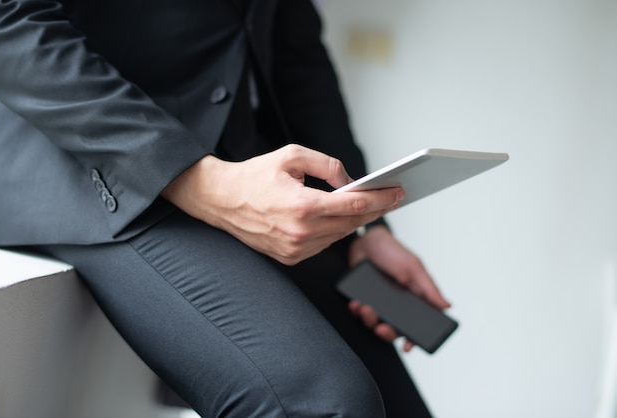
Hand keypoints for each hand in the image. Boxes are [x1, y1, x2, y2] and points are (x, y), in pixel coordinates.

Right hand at [161, 144, 404, 264]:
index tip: (397, 192)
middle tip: (392, 197)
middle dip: (375, 209)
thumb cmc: (254, 176)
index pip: (353, 204)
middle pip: (352, 222)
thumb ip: (327, 166)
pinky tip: (343, 217)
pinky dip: (335, 231)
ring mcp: (295, 249)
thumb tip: (350, 181)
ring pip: (339, 235)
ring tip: (370, 205)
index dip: (380, 198)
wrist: (221, 200)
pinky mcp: (290, 257)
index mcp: (302, 206)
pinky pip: (324, 245)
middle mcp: (300, 232)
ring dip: (356, 221)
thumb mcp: (292, 156)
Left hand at [348, 225, 450, 351]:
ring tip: (364, 306)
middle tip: (381, 327)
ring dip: (368, 319)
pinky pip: (358, 313)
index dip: (412, 339)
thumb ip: (428, 288)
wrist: (365, 240)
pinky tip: (355, 302)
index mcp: (412, 299)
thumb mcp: (413, 267)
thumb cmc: (392, 251)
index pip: (415, 325)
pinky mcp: (361, 298)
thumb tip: (447, 306)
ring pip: (373, 323)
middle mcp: (395, 305)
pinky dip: (356, 310)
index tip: (407, 347)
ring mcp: (377, 303)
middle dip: (386, 332)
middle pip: (392, 329)